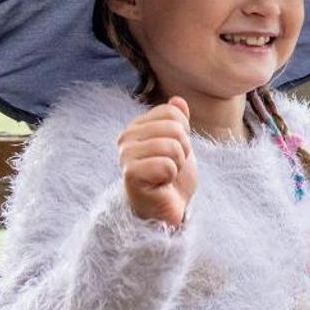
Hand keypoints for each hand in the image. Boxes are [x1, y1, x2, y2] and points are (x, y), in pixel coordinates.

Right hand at [118, 97, 196, 228]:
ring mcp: (126, 156)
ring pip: (171, 146)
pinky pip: (166, 164)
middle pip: (174, 128)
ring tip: (167, 176)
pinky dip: (171, 176)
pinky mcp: (131, 175)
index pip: (172, 112)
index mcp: (137, 126)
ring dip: (178, 164)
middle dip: (183, 149)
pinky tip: (161, 184)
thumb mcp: (180, 144)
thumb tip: (178, 100)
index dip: (183, 133)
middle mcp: (126, 138)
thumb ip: (177, 122)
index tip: (175, 152)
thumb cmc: (172, 178)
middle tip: (172, 167)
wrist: (167, 209)